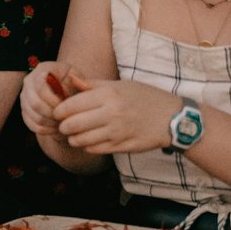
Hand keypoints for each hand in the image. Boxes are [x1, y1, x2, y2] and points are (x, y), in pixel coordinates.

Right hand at [20, 64, 92, 141]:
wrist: (69, 89)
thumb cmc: (76, 83)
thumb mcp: (78, 79)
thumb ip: (75, 83)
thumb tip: (65, 92)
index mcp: (42, 69)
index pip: (40, 86)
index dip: (53, 99)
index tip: (66, 106)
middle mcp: (29, 82)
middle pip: (35, 104)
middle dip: (52, 114)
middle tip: (66, 119)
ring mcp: (25, 97)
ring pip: (34, 116)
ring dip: (50, 123)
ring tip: (64, 124)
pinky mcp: (25, 111)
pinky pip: (32, 125)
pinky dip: (45, 130)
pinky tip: (57, 128)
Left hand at [54, 78, 188, 155]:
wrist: (172, 118)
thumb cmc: (145, 97)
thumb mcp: (120, 85)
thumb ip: (92, 84)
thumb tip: (69, 79)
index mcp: (109, 94)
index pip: (71, 105)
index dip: (59, 111)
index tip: (58, 112)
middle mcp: (112, 113)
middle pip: (71, 125)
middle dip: (63, 126)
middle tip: (64, 125)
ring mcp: (117, 132)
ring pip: (80, 140)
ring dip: (73, 138)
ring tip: (75, 134)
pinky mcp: (121, 146)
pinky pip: (93, 150)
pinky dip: (86, 146)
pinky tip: (90, 140)